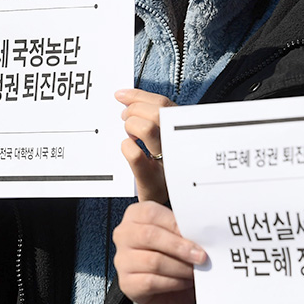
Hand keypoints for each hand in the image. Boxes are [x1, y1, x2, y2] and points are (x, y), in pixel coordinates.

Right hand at [113, 200, 205, 303]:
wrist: (164, 287)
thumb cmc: (170, 253)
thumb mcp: (175, 235)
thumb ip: (181, 231)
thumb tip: (198, 235)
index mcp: (135, 215)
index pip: (151, 214)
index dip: (175, 224)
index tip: (197, 235)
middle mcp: (124, 235)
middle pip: (150, 236)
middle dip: (180, 247)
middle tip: (201, 256)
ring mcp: (122, 260)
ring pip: (153, 261)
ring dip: (180, 267)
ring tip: (195, 271)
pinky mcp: (126, 283)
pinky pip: (151, 281)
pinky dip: (173, 282)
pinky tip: (184, 282)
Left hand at [118, 88, 175, 203]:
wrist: (167, 207)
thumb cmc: (162, 169)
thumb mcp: (164, 142)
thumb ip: (151, 119)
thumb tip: (125, 97)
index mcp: (182, 132)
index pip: (162, 104)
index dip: (138, 96)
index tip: (121, 95)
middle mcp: (178, 146)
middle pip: (157, 113)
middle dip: (134, 110)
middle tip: (125, 117)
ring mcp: (167, 163)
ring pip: (148, 129)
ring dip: (131, 126)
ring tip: (129, 133)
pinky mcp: (151, 181)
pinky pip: (134, 154)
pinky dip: (126, 146)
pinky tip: (127, 148)